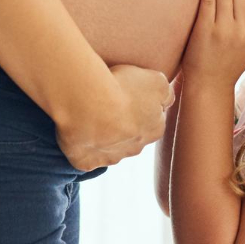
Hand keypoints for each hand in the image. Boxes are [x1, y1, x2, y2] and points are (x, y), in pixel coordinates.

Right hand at [56, 62, 172, 171]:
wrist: (89, 105)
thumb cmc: (124, 89)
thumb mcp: (157, 81)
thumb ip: (166, 93)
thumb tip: (166, 101)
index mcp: (155, 129)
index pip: (153, 119)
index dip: (140, 106)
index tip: (127, 94)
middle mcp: (136, 147)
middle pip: (132, 136)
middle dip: (123, 124)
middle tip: (108, 104)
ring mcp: (111, 157)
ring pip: (110, 148)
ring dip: (104, 136)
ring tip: (90, 115)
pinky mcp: (88, 162)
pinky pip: (87, 158)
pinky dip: (83, 148)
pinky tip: (78, 133)